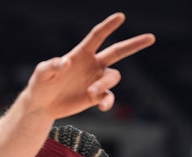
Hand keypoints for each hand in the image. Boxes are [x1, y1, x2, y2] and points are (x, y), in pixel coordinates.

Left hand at [22, 12, 155, 118]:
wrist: (42, 105)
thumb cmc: (40, 85)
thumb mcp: (41, 74)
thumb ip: (50, 66)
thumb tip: (65, 62)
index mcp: (80, 54)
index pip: (97, 37)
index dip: (108, 26)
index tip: (120, 16)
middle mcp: (92, 64)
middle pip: (117, 51)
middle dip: (134, 44)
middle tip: (151, 37)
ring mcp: (95, 80)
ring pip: (112, 77)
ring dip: (104, 84)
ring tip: (91, 92)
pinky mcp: (95, 97)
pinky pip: (108, 97)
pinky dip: (108, 101)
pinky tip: (102, 106)